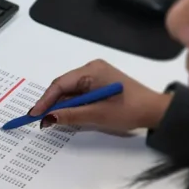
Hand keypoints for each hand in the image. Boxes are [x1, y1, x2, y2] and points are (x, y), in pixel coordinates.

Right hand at [30, 59, 171, 132]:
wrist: (155, 111)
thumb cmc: (129, 110)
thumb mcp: (97, 115)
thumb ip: (70, 115)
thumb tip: (47, 118)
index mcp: (92, 71)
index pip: (60, 84)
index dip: (45, 100)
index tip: (33, 115)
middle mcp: (92, 68)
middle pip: (64, 86)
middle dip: (52, 103)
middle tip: (40, 119)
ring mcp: (97, 75)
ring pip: (71, 90)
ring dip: (63, 104)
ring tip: (52, 119)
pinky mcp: (100, 83)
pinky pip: (80, 92)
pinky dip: (73, 104)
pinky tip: (68, 114)